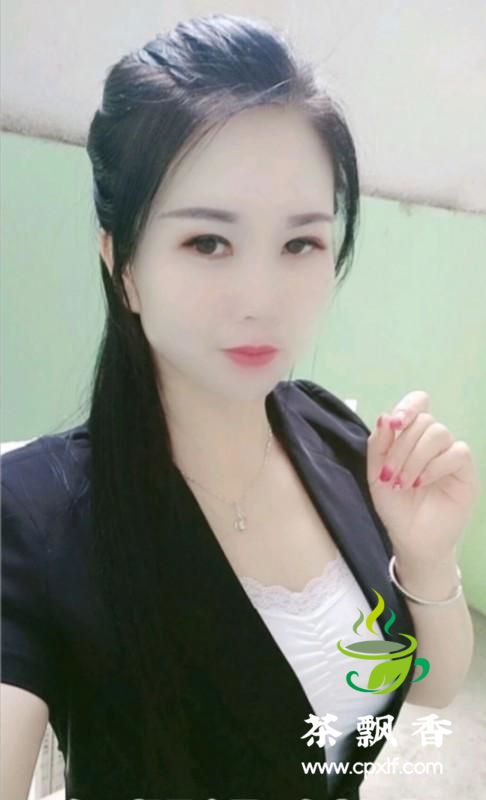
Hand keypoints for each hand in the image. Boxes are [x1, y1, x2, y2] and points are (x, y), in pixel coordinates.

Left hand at [366, 390, 480, 566]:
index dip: (408, 406)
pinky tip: (421, 483)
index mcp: (410, 436)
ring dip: (415, 458)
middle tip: (390, 476)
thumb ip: (378, 445)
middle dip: (401, 447)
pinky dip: (435, 466)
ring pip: (438, 433)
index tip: (394, 424)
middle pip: (424, 420)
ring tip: (404, 483)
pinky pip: (456, 452)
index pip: (418, 403)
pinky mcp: (465, 470)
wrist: (411, 538)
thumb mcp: (376, 474)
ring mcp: (449, 453)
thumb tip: (385, 416)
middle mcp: (431, 441)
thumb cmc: (394, 506)